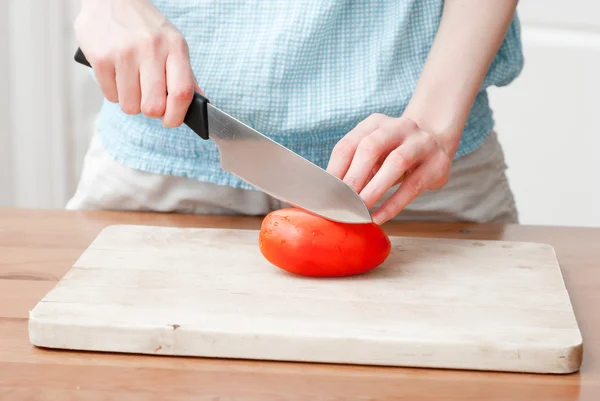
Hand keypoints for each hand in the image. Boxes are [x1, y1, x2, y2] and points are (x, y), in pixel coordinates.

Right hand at [74, 0, 202, 126]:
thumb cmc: (146, 28)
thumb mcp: (173, 44)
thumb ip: (186, 76)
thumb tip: (200, 106)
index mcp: (175, 46)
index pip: (182, 93)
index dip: (177, 116)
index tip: (171, 121)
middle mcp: (151, 48)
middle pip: (154, 106)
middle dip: (151, 111)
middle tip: (148, 99)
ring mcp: (124, 53)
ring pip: (130, 106)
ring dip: (131, 102)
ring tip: (131, 82)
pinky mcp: (101, 58)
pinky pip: (110, 97)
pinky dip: (114, 92)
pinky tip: (117, 74)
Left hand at [326, 114, 453, 224]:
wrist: (435, 146)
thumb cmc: (393, 155)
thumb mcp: (373, 156)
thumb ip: (354, 168)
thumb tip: (330, 195)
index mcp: (375, 123)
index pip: (349, 144)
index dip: (336, 169)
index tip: (326, 192)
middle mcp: (399, 126)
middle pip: (371, 146)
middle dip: (354, 176)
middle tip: (343, 200)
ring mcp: (421, 142)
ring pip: (396, 162)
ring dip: (375, 189)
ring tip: (361, 209)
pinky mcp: (437, 163)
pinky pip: (412, 186)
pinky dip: (393, 204)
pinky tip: (379, 217)